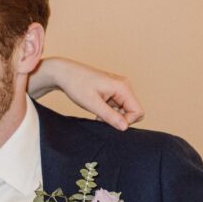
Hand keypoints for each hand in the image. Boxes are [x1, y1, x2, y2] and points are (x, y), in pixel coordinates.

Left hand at [29, 57, 144, 129]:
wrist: (64, 73)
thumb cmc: (76, 84)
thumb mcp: (92, 104)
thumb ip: (110, 116)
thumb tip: (125, 127)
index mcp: (123, 87)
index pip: (138, 112)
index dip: (126, 122)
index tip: (108, 122)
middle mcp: (124, 86)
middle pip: (133, 111)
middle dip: (119, 119)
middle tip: (101, 117)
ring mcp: (119, 88)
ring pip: (124, 110)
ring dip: (112, 116)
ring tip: (97, 112)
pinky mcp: (112, 91)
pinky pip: (117, 107)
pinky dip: (109, 112)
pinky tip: (97, 109)